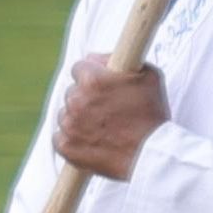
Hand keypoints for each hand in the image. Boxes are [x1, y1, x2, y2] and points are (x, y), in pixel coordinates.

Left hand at [50, 56, 165, 182]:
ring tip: (103, 128)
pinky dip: (72, 139)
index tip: (101, 85)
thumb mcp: (147, 76)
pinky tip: (92, 141)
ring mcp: (69, 124)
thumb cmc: (152, 113)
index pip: (79, 68)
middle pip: (72, 92)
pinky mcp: (65, 146)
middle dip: (86, 98)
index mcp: (93, 80)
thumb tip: (93, 58)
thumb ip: (120, 60)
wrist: (151, 153)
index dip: (92, 75)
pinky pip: (60, 137)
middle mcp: (76, 100)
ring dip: (78, 118)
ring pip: (66, 114)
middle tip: (106, 110)